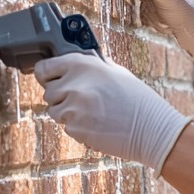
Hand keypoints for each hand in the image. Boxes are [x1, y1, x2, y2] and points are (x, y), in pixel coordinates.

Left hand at [34, 52, 190, 174]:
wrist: (150, 128)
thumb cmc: (136, 99)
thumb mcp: (115, 72)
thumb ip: (91, 66)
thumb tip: (74, 64)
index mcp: (82, 64)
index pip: (43, 68)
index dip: (47, 75)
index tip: (51, 78)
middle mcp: (73, 84)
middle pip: (48, 92)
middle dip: (61, 96)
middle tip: (82, 99)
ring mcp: (72, 108)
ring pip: (54, 111)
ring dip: (68, 113)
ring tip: (93, 112)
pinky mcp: (75, 129)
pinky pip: (66, 127)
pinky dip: (78, 126)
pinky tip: (97, 123)